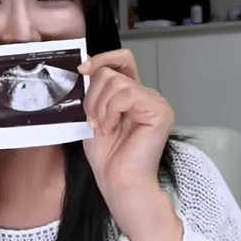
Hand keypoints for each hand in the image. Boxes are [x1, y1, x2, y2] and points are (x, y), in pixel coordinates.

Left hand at [78, 49, 182, 240]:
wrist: (118, 181)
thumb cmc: (107, 156)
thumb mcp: (93, 115)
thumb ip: (94, 91)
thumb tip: (86, 65)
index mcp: (131, 95)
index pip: (121, 60)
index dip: (101, 59)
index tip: (81, 69)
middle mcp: (145, 95)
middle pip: (111, 72)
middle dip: (92, 96)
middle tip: (93, 121)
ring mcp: (154, 101)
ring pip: (115, 82)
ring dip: (99, 107)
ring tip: (103, 128)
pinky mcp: (159, 110)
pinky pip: (126, 94)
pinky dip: (110, 111)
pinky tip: (112, 128)